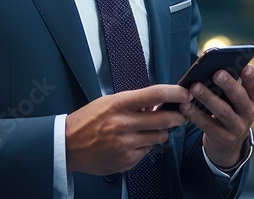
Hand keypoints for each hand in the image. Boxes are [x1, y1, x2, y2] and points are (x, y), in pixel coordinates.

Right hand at [65, 84, 191, 174]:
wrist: (67, 146)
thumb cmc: (87, 120)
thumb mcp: (108, 102)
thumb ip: (133, 102)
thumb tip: (158, 102)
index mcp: (119, 104)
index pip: (156, 94)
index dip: (176, 93)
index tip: (186, 93)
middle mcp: (124, 124)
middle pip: (164, 119)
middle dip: (178, 117)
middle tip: (182, 115)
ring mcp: (125, 144)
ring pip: (159, 137)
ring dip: (160, 132)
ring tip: (148, 129)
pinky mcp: (126, 161)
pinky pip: (147, 152)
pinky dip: (144, 147)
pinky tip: (132, 143)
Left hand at [180, 64, 253, 168]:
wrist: (228, 144)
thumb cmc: (230, 111)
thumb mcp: (236, 101)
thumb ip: (230, 87)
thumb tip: (212, 69)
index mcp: (253, 100)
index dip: (251, 77)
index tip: (245, 66)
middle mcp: (248, 114)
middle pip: (239, 98)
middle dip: (228, 85)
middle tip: (217, 73)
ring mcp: (236, 127)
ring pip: (222, 111)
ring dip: (208, 98)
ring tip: (195, 87)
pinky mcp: (221, 137)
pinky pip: (206, 124)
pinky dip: (195, 114)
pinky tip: (185, 105)